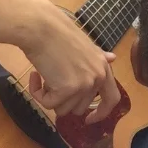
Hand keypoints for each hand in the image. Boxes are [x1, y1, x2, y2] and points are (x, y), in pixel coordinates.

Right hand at [17, 0, 119, 121]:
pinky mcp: (67, 89)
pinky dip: (37, 94)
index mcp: (103, 68)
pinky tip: (35, 76)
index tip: (88, 120)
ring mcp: (83, 85)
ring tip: (43, 75)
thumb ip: (98, 58)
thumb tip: (112, 58)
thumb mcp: (85, 46)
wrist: (41, 27)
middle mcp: (97, 78)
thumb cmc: (58, 33)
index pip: (111, 100)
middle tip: (51, 81)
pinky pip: (48, 104)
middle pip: (79, 108)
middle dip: (63, 100)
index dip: (101, 114)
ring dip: (49, 96)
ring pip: (63, 109)